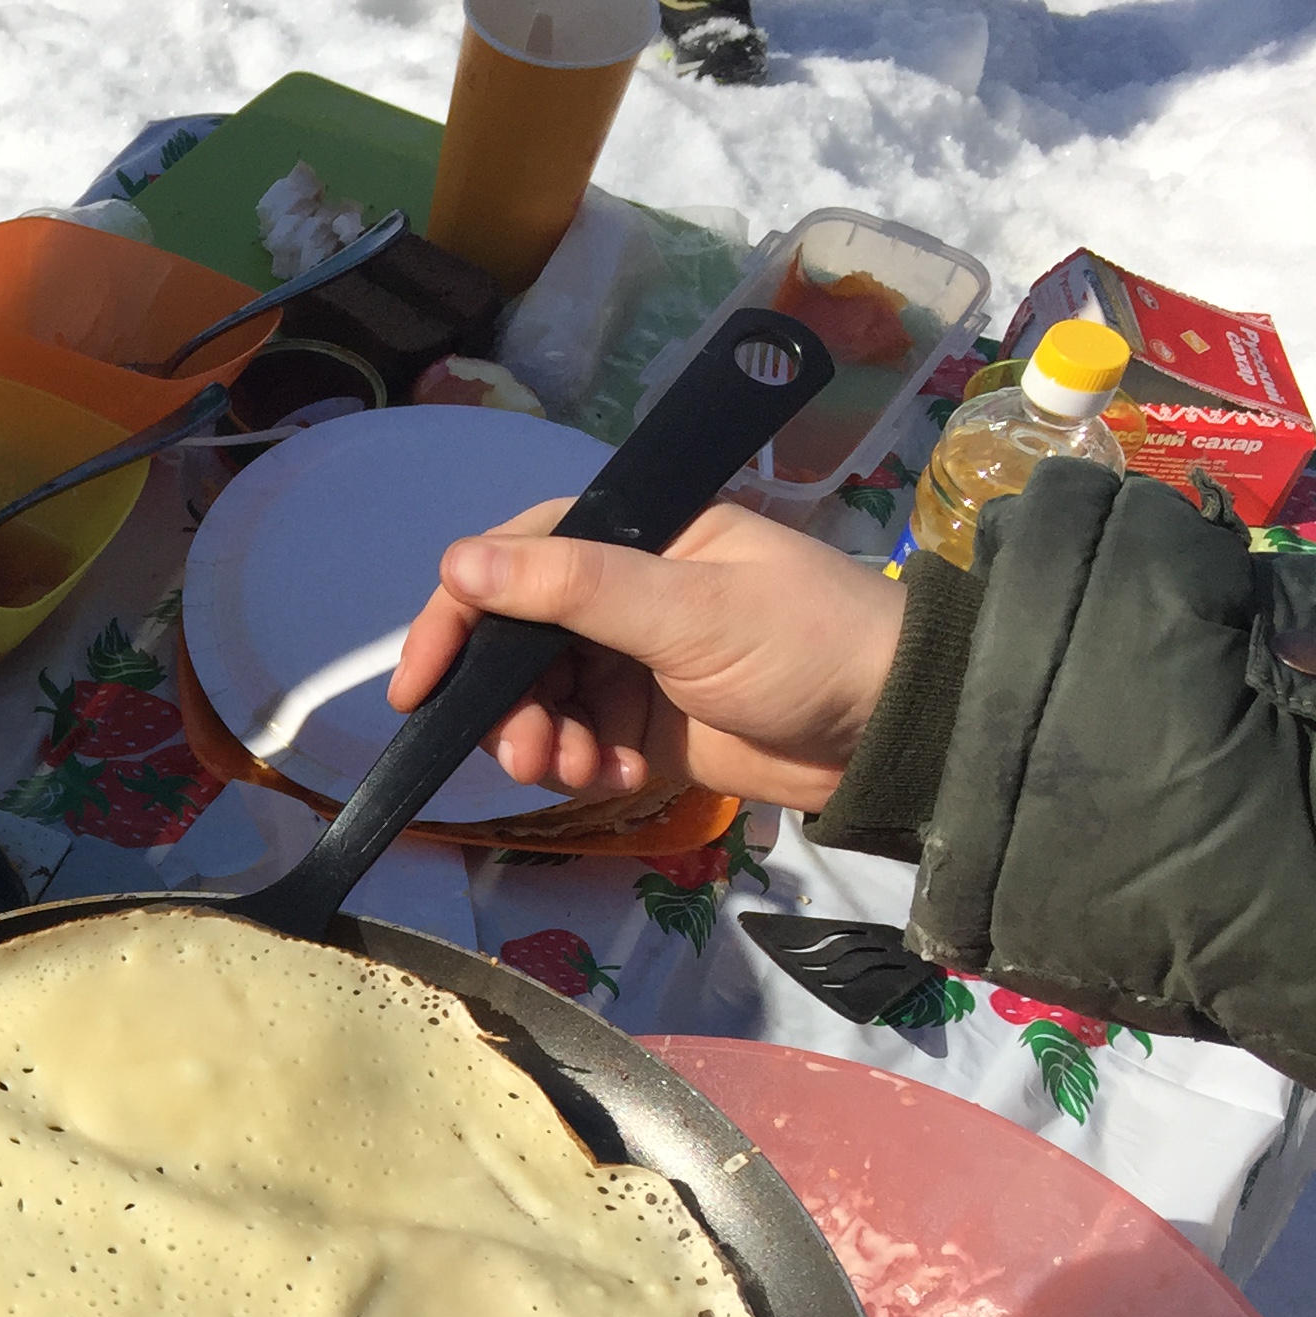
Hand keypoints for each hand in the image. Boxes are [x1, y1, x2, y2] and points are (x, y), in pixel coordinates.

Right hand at [386, 497, 906, 814]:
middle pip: (517, 646)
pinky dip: (588, 768)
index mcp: (636, 538)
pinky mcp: (651, 724)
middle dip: (508, 706)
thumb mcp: (686, 612)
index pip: (513, 564)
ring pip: (543, 703)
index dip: (456, 620)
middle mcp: (624, 594)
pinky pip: (583, 744)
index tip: (418, 687)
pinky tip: (627, 778)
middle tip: (527, 755)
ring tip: (584, 774)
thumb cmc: (805, 644)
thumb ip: (571, 589)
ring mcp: (635, 662)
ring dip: (545, 744)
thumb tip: (457, 563)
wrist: (897, 731)